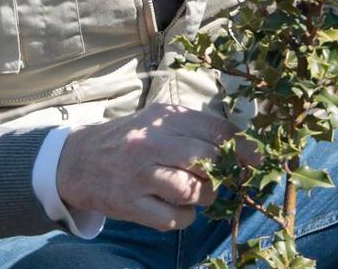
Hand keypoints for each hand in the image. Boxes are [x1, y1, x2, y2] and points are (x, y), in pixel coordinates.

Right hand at [56, 104, 233, 230]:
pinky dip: (184, 217)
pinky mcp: (129, 204)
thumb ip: (196, 131)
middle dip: (222, 174)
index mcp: (163, 118)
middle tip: (219, 178)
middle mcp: (150, 143)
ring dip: (204, 197)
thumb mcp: (158, 123)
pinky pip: (174, 218)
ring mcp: (138, 175)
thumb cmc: (131, 141)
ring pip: (193, 191)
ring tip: (195, 192)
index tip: (259, 160)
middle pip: (208, 160)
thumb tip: (245, 150)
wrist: (78, 160)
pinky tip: (175, 207)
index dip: (244, 147)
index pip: (216, 129)